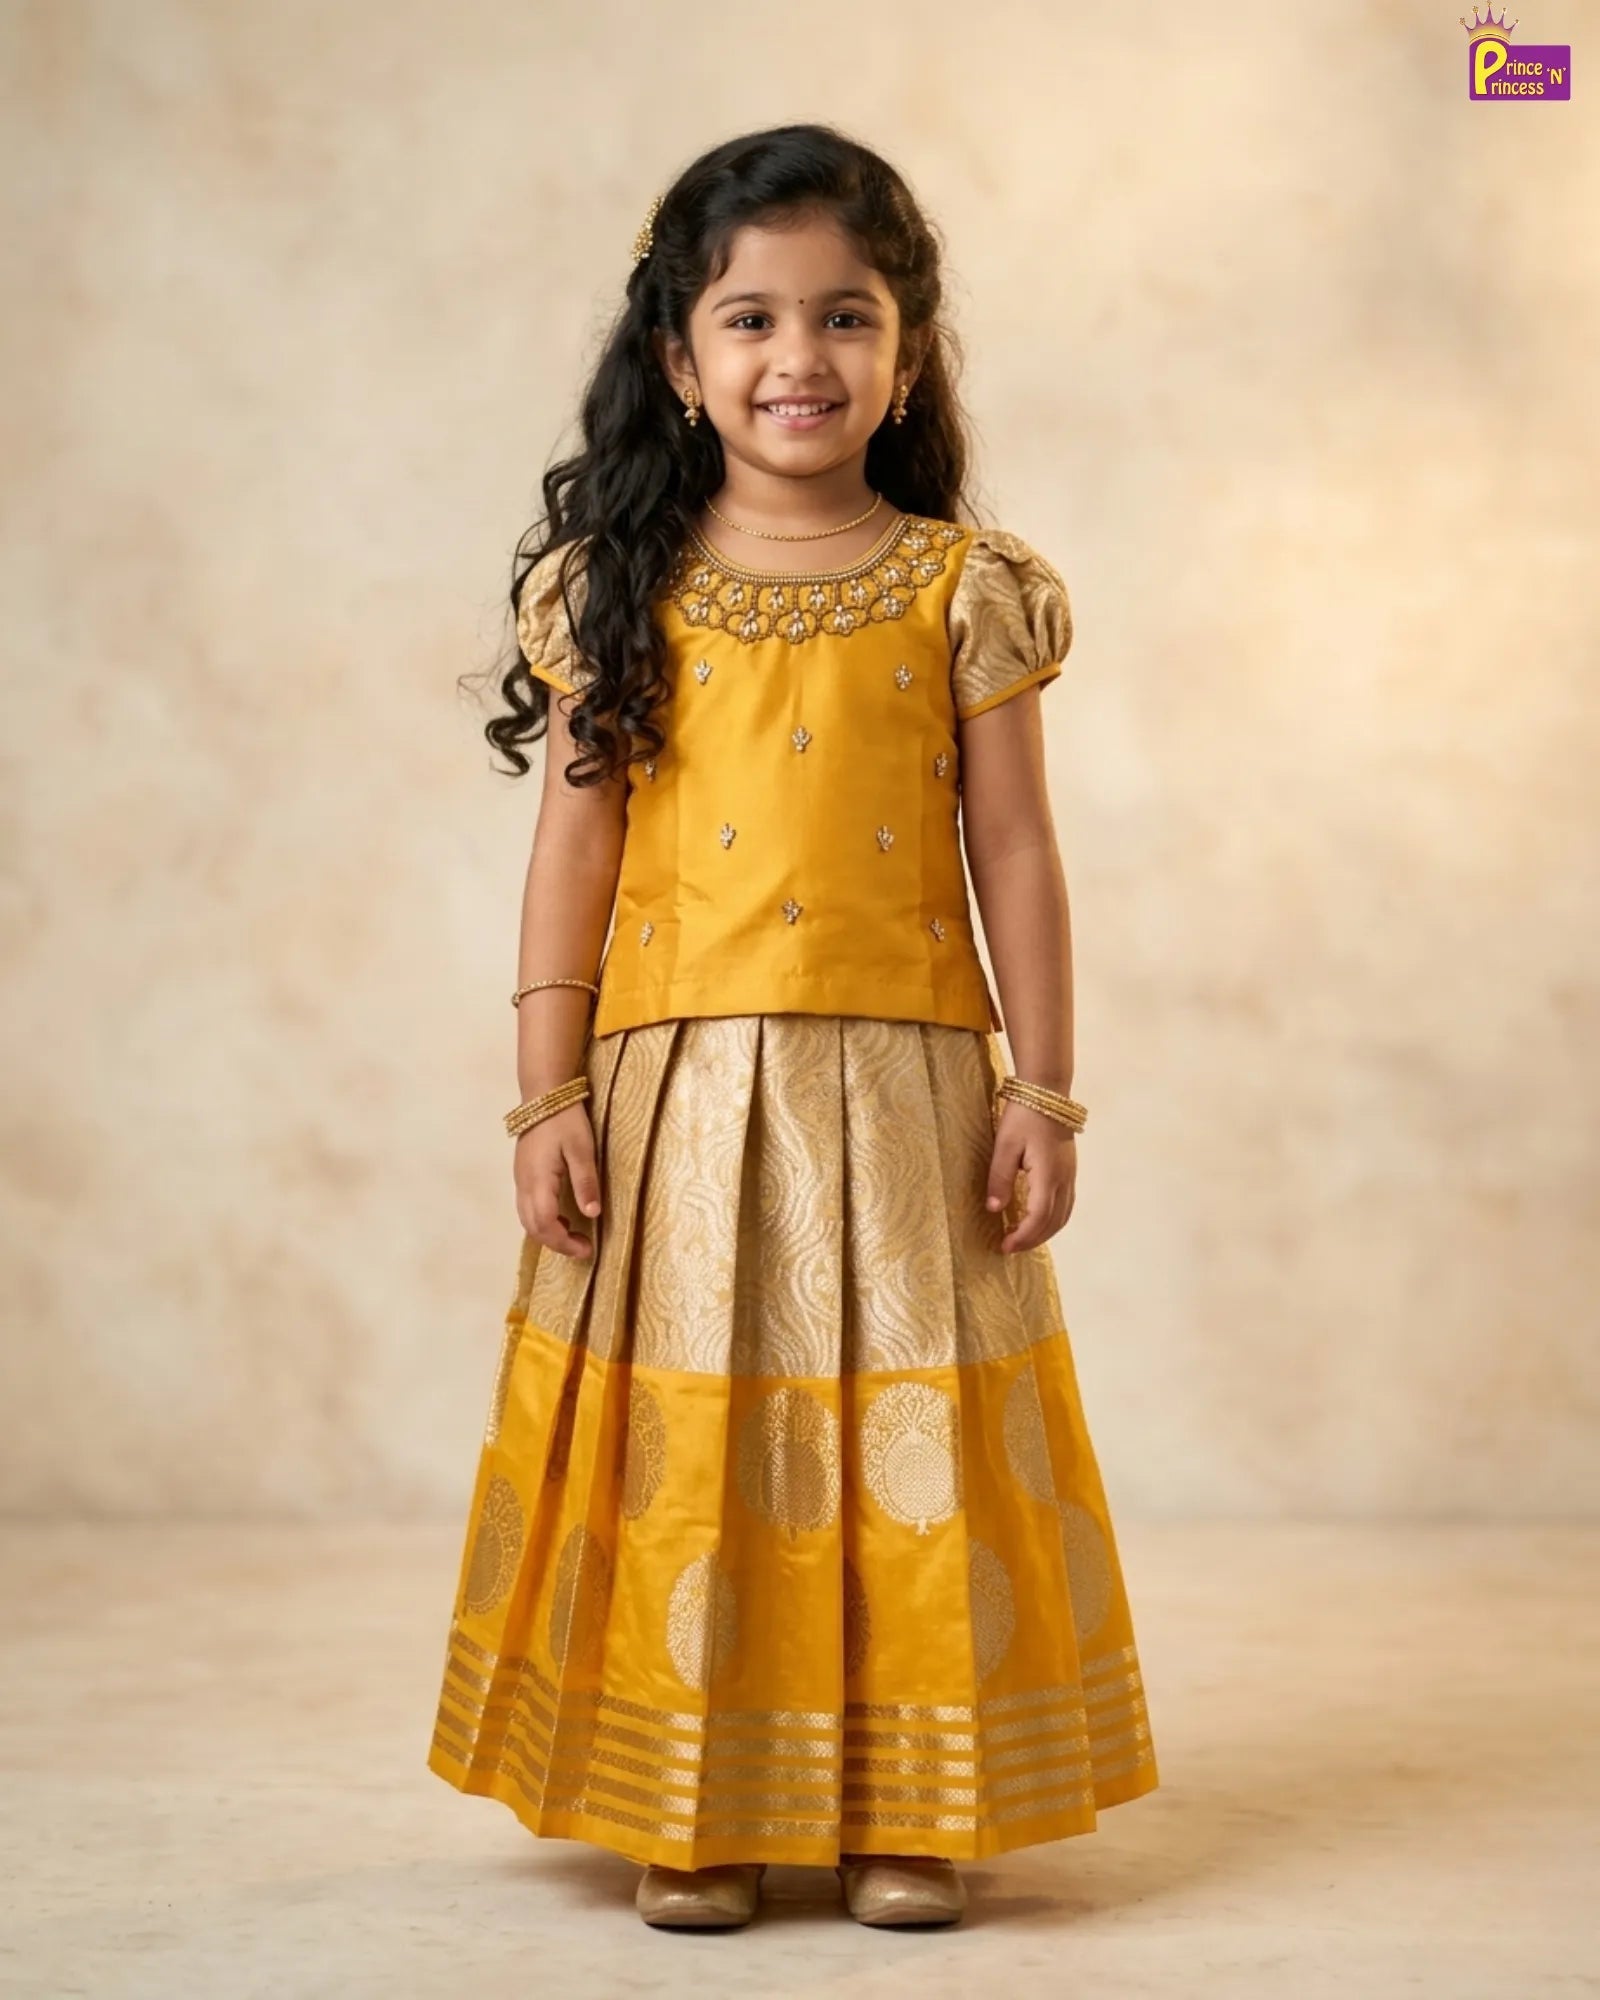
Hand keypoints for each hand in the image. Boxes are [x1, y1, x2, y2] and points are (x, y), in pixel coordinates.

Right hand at [514, 1102, 602, 1257]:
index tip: (587, 1249)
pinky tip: (562, 1216)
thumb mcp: (582, 1149)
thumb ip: (586, 1182)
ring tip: (574, 1234)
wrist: (543, 1095)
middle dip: (556, 1243)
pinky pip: (526, 1207)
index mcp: (538, 1181)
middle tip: (583, 1247)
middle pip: (532, 1227)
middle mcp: (523, 1184)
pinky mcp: (522, 1174)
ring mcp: (519, 1179)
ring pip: (526, 1219)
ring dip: (547, 1232)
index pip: (545, 1224)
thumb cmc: (565, 1120)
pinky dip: (542, 1220)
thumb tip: (592, 1215)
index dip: (564, 1243)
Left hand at [984, 1100, 1076, 1252]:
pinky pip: (1066, 1204)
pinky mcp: (1069, 1170)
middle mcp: (1064, 1179)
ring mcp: (1070, 1175)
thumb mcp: (1004, 1146)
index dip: (1023, 1236)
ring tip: (1023, 1238)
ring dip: (1045, 1232)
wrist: (1047, 1092)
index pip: (1038, 1217)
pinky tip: (1037, 1219)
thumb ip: (999, 1178)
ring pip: (1064, 1215)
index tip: (1004, 1246)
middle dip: (1033, 1239)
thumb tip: (994, 1209)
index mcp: (1048, 1175)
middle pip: (1054, 1222)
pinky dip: (1053, 1219)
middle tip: (1009, 1247)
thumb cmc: (1023, 1116)